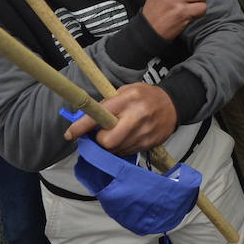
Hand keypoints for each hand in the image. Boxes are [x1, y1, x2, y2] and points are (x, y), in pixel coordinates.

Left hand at [63, 82, 177, 154]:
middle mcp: (136, 117)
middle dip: (99, 141)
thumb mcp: (126, 91)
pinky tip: (126, 138)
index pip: (100, 114)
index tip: (70, 134)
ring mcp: (144, 133)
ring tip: (115, 134)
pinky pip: (127, 152)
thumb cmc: (145, 96)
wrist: (174, 104)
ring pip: (116, 150)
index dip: (82, 126)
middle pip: (107, 141)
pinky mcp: (149, 144)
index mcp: (128, 99)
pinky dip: (121, 148)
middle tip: (101, 134)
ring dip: (110, 145)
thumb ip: (108, 104)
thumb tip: (85, 119)